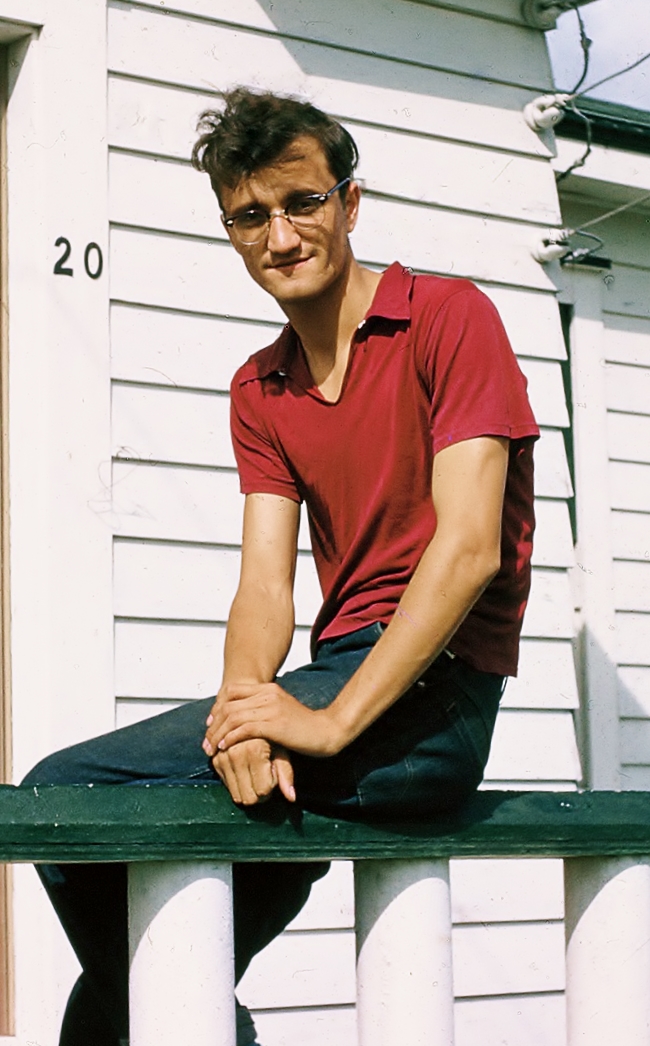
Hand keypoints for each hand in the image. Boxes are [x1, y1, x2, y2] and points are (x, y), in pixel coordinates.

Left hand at [203, 682, 340, 757]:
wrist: (327, 731)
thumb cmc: (305, 725)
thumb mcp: (282, 710)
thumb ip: (264, 708)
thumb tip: (243, 717)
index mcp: (269, 688)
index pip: (231, 690)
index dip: (217, 707)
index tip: (210, 724)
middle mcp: (268, 694)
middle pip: (228, 704)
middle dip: (213, 724)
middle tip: (207, 741)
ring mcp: (271, 708)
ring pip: (233, 717)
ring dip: (218, 734)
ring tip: (212, 748)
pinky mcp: (274, 724)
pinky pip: (244, 729)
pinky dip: (231, 738)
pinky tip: (225, 747)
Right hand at [212, 737, 295, 804]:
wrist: (252, 721)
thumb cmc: (273, 737)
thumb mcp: (282, 752)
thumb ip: (286, 774)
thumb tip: (291, 797)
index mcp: (253, 750)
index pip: (263, 791)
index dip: (271, 786)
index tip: (273, 774)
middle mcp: (235, 753)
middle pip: (249, 798)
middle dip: (258, 792)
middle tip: (263, 776)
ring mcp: (223, 757)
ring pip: (237, 796)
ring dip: (247, 788)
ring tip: (253, 771)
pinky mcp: (215, 760)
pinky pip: (228, 787)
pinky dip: (236, 782)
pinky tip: (242, 769)